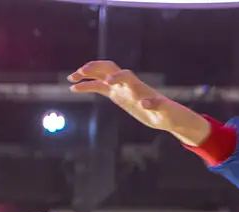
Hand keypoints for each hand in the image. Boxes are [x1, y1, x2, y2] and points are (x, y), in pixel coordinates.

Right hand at [68, 61, 210, 146]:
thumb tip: (144, 103)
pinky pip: (99, 87)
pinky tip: (74, 89)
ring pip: (100, 76)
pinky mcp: (117, 95)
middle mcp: (128, 84)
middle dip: (94, 68)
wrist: (167, 116)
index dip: (116, 76)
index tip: (108, 82)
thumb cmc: (167, 114)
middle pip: (109, 68)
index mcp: (138, 86)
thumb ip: (155, 106)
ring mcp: (121, 88)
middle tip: (80, 72)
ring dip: (86, 75)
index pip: (125, 75)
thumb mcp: (163, 112)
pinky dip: (87, 86)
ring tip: (71, 79)